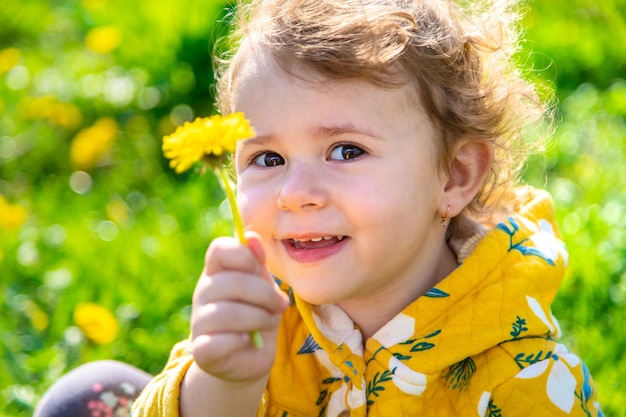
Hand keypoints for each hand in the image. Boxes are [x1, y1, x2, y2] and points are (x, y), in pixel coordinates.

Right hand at [190, 232, 288, 382]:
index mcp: (217, 271)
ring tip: (269, 322)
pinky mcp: (202, 351)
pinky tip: (247, 340)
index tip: (260, 269)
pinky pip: (219, 342)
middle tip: (280, 304)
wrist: (248, 358)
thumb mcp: (263, 286)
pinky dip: (240, 341)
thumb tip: (252, 236)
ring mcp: (199, 322)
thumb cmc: (257, 314)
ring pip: (227, 313)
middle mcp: (203, 293)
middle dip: (264, 294)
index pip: (219, 249)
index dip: (243, 255)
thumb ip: (258, 263)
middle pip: (230, 282)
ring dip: (258, 318)